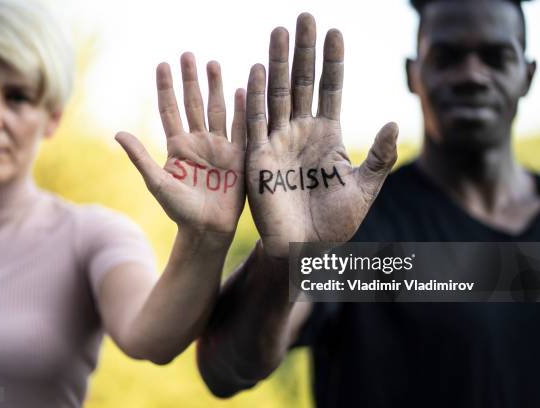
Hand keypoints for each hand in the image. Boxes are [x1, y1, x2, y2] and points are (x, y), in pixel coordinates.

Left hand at [116, 53, 245, 239]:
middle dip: (190, 79)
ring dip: (215, 87)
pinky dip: (241, 110)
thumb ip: (140, 157)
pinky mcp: (238, 156)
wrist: (207, 230)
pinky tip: (241, 90)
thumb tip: (118, 133)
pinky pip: (241, 128)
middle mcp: (198, 142)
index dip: (166, 88)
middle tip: (188, 55)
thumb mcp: (157, 182)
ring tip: (213, 64)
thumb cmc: (179, 210)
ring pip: (216, 110)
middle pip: (193, 103)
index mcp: (178, 146)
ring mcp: (219, 147)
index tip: (162, 64)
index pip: (170, 110)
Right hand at [245, 13, 397, 257]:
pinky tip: (256, 71)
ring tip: (279, 32)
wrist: (305, 250)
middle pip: (303, 82)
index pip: (331, 89)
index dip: (333, 61)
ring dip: (278, 64)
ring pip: (278, 95)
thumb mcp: (364, 188)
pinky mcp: (259, 158)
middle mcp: (301, 132)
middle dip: (304, 50)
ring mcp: (279, 142)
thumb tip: (391, 122)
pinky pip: (256, 123)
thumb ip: (378, 156)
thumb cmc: (335, 223)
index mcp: (327, 135)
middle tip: (304, 16)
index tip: (335, 31)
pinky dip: (255, 98)